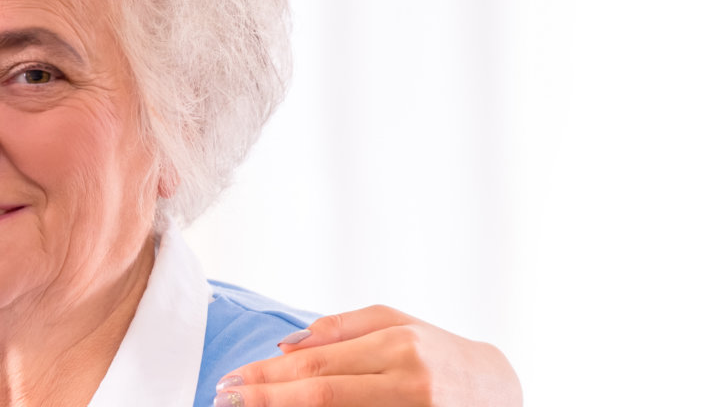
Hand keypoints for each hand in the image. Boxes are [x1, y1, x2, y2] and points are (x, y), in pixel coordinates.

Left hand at [211, 305, 520, 406]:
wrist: (498, 389)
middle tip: (225, 399)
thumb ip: (341, 329)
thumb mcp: (397, 324)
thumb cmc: (438, 352)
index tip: (231, 380)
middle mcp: (409, 381)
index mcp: (399, 345)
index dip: (268, 373)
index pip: (316, 362)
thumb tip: (286, 343)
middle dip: (266, 398)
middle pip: (320, 393)